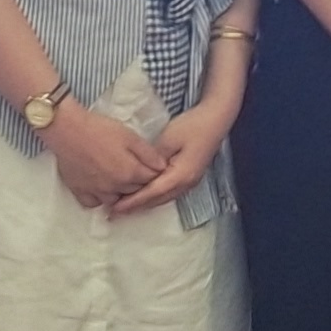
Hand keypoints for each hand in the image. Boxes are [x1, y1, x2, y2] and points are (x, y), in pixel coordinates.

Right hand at [42, 95, 165, 210]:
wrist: (66, 129)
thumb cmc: (99, 129)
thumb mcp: (129, 136)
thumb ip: (148, 154)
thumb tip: (162, 167)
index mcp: (130, 173)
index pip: (151, 180)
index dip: (153, 172)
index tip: (150, 164)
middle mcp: (116, 188)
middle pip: (135, 192)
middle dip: (138, 183)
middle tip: (132, 168)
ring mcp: (97, 192)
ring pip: (116, 201)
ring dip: (120, 193)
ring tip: (117, 177)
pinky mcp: (81, 192)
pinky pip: (94, 203)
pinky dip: (99, 198)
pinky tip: (99, 187)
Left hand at [115, 104, 229, 219]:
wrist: (216, 119)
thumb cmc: (192, 126)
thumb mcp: (168, 139)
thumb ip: (153, 158)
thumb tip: (141, 171)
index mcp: (181, 176)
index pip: (152, 193)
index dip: (133, 201)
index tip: (115, 207)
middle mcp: (186, 184)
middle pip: (157, 200)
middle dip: (136, 206)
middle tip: (114, 211)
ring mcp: (190, 182)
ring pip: (164, 198)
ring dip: (145, 203)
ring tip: (126, 206)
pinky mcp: (190, 176)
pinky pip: (169, 192)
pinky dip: (154, 195)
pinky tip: (144, 195)